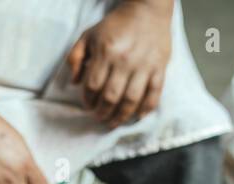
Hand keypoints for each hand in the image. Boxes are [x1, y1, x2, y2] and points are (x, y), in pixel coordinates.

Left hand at [66, 0, 172, 126]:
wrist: (147, 10)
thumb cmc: (116, 24)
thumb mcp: (89, 35)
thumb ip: (76, 57)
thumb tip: (75, 83)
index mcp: (106, 52)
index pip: (93, 85)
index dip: (88, 100)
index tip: (88, 106)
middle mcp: (125, 61)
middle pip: (111, 96)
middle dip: (103, 112)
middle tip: (99, 118)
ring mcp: (144, 66)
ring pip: (131, 100)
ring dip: (121, 116)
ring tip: (114, 123)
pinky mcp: (159, 68)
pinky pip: (154, 94)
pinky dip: (146, 108)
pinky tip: (137, 116)